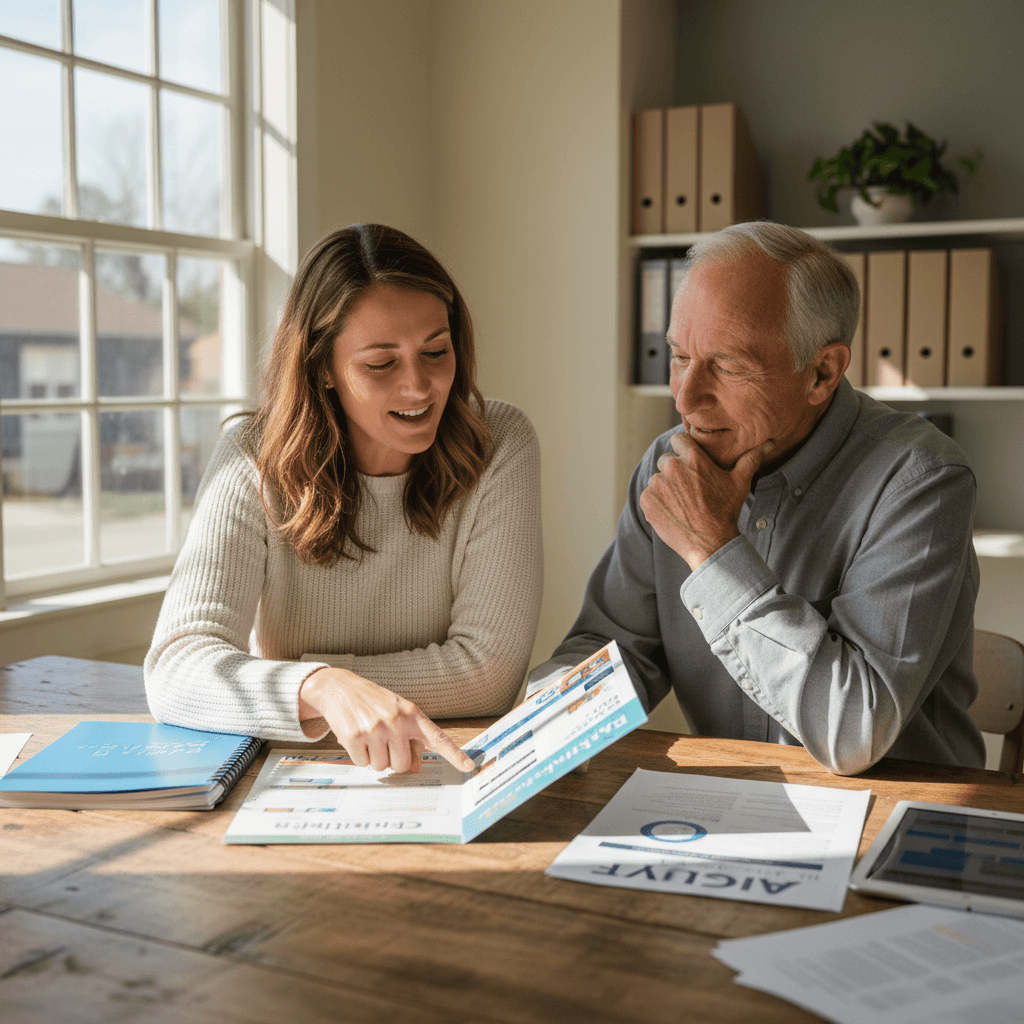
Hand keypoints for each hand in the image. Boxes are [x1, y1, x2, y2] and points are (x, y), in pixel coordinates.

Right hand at [298, 667, 474, 774]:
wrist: (339, 687)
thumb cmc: (373, 702)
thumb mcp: (396, 713)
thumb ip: (410, 739)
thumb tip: (415, 768)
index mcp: (412, 713)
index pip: (437, 737)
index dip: (454, 754)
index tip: (469, 767)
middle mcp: (395, 720)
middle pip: (402, 764)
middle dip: (392, 760)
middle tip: (383, 743)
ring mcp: (375, 728)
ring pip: (381, 766)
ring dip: (374, 758)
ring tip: (368, 736)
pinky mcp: (354, 736)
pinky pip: (362, 764)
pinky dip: (359, 756)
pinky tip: (356, 738)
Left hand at [639, 432, 773, 570]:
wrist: (710, 543)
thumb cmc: (726, 511)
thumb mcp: (740, 482)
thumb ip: (750, 458)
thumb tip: (770, 443)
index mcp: (692, 457)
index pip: (679, 439)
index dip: (684, 450)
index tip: (689, 462)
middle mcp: (672, 467)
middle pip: (667, 460)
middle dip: (675, 471)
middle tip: (689, 489)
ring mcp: (657, 484)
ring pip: (657, 479)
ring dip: (666, 488)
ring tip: (682, 503)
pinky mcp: (647, 501)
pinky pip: (649, 495)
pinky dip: (657, 502)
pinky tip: (673, 512)